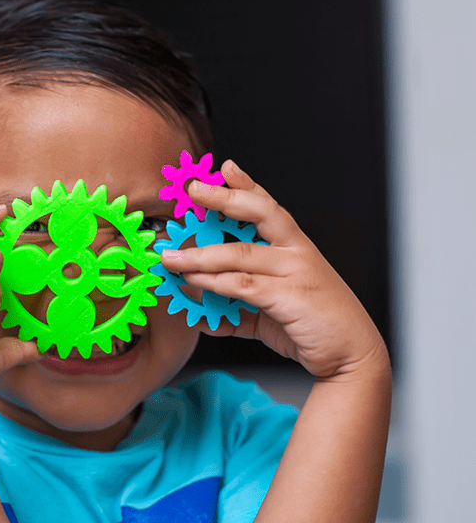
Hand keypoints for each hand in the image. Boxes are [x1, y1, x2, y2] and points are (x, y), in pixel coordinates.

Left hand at [160, 160, 384, 377]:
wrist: (351, 355)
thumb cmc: (313, 326)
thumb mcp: (273, 310)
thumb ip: (240, 307)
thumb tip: (204, 314)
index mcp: (295, 247)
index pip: (268, 207)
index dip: (246, 185)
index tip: (225, 168)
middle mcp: (296, 252)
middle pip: (258, 213)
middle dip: (223, 198)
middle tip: (193, 189)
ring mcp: (294, 272)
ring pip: (239, 254)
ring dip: (199, 256)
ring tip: (170, 258)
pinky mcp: (288, 297)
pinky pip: (242, 285)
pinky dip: (213, 285)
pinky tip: (192, 285)